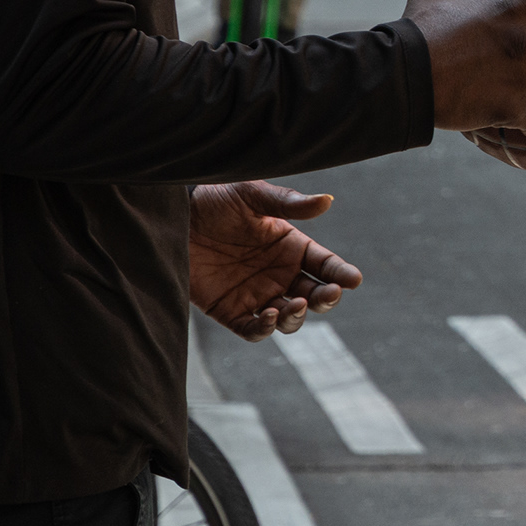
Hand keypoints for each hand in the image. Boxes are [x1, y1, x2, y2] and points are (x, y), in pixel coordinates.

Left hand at [189, 182, 361, 340]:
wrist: (172, 217)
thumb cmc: (214, 200)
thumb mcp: (252, 195)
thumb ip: (288, 203)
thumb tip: (327, 201)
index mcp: (291, 246)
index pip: (324, 264)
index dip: (341, 273)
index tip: (353, 279)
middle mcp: (279, 274)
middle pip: (314, 296)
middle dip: (327, 299)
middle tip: (329, 294)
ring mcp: (257, 295)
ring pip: (289, 318)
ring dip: (297, 316)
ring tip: (295, 304)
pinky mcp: (230, 311)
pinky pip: (253, 330)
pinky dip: (265, 330)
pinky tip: (269, 317)